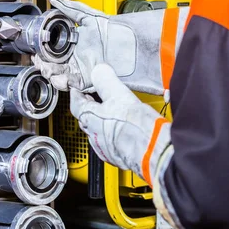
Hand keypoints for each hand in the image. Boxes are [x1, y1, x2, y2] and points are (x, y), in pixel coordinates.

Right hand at [33, 0, 108, 92]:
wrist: (125, 44)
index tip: (35, 51)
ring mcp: (79, 71)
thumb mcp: (88, 16)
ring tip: (47, 68)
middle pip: (51, 67)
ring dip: (49, 74)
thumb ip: (70, 8)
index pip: (51, 53)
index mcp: (72, 47)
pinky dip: (62, 82)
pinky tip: (59, 76)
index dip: (41, 54)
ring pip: (57, 77)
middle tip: (38, 61)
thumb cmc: (111, 30)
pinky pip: (69, 85)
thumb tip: (54, 0)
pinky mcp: (85, 82)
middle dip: (42, 65)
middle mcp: (74, 60)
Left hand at [70, 63, 169, 180]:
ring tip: (112, 111)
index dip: (77, 93)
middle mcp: (94, 136)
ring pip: (98, 131)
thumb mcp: (120, 95)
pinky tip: (123, 129)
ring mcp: (105, 148)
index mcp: (91, 119)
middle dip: (90, 106)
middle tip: (95, 96)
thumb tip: (99, 71)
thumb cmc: (136, 128)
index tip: (78, 87)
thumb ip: (106, 81)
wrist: (153, 152)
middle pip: (86, 118)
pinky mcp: (117, 156)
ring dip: (102, 121)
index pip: (75, 103)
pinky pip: (109, 143)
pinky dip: (112, 134)